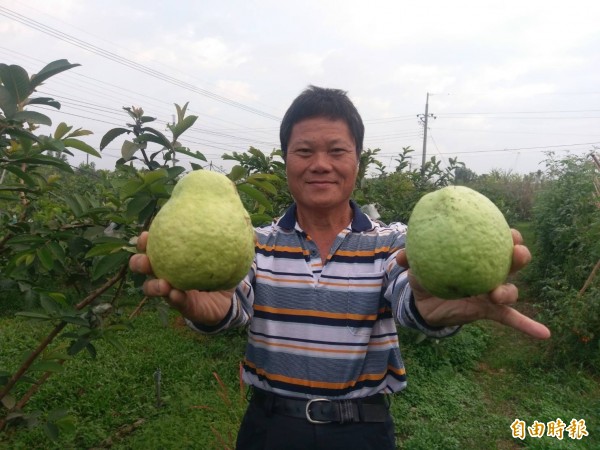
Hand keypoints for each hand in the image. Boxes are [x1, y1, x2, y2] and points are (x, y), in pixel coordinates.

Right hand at [129, 231, 233, 324]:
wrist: (228, 297)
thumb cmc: (221, 268)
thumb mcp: (223, 250)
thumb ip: (224, 234)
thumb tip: (235, 212)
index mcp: (172, 256)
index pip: (153, 246)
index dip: (144, 241)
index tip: (146, 235)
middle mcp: (166, 272)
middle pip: (143, 267)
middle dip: (139, 263)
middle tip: (145, 260)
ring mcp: (171, 290)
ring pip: (152, 288)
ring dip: (153, 285)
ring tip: (162, 284)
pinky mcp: (181, 306)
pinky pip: (175, 302)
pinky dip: (174, 298)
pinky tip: (176, 294)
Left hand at [396, 229, 550, 339]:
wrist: (424, 301)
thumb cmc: (426, 274)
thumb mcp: (417, 265)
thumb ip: (411, 257)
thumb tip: (400, 258)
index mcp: (477, 254)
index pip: (498, 238)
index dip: (507, 233)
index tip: (507, 232)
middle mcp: (490, 270)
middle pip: (514, 260)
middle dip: (519, 255)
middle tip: (515, 254)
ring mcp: (491, 291)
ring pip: (510, 289)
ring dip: (509, 290)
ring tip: (498, 294)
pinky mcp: (489, 310)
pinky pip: (511, 318)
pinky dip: (527, 325)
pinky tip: (544, 333)